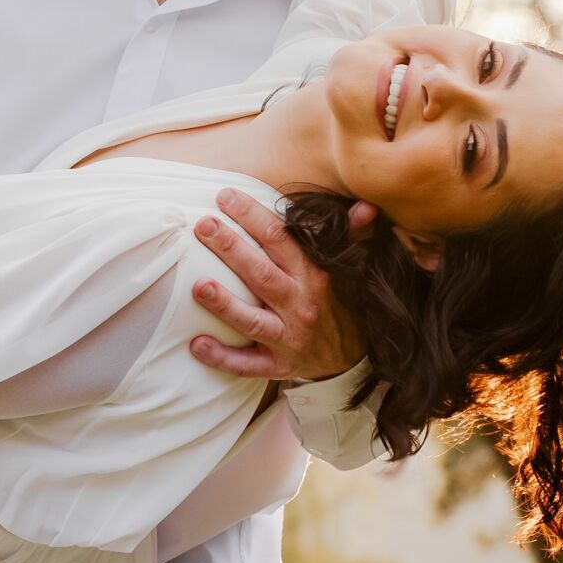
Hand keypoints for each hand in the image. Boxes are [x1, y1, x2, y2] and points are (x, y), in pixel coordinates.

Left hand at [190, 189, 374, 382]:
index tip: (225, 196)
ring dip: (225, 304)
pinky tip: (197, 345)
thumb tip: (366, 207)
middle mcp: (300, 305)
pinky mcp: (278, 366)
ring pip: (253, 321)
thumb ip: (352, 235)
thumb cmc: (336, 304)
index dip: (252, 215)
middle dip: (231, 248)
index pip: (280, 238)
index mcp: (314, 275)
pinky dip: (223, 357)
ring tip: (199, 287)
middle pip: (261, 274)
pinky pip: (247, 365)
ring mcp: (289, 338)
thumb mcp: (349, 268)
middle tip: (203, 226)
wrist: (348, 359)